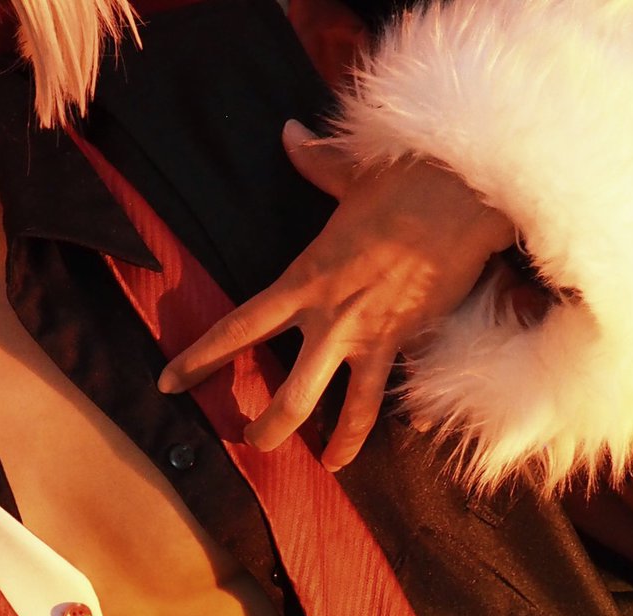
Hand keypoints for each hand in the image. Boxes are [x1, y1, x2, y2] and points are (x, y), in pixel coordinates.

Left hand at [159, 120, 512, 469]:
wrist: (463, 195)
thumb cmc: (403, 181)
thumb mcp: (348, 174)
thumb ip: (312, 162)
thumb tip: (289, 132)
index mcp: (302, 281)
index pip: (236, 328)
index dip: (198, 359)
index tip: (168, 382)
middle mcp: (330, 319)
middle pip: (288, 392)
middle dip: (266, 427)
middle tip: (251, 444)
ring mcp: (371, 337)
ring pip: (343, 408)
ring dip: (335, 443)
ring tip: (325, 465)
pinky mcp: (410, 342)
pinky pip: (399, 392)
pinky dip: (406, 414)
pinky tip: (408, 436)